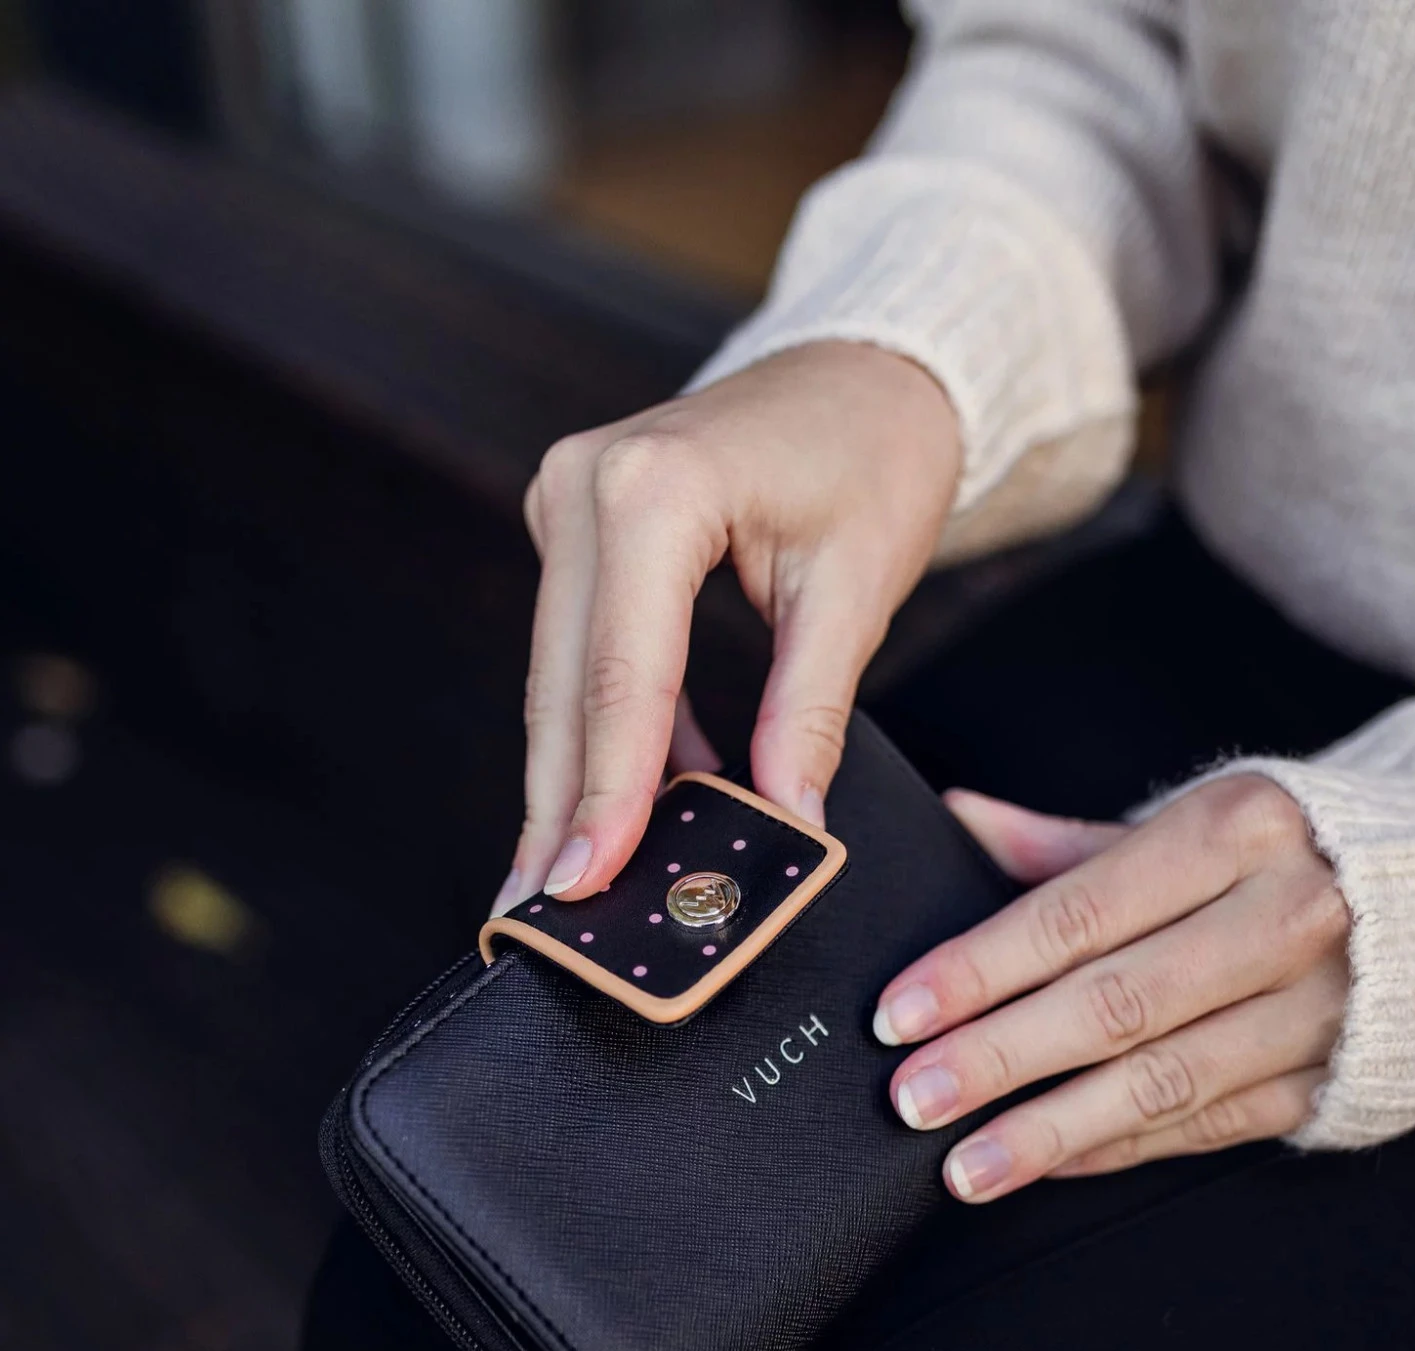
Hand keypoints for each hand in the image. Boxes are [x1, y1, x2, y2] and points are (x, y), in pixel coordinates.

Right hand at [494, 341, 961, 909]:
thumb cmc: (874, 454)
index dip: (608, 793)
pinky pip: (582, 654)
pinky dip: (607, 735)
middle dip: (559, 810)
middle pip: (566, 686)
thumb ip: (807, 713)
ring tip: (567, 887)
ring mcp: (569, 502)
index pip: (622, 676)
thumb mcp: (855, 588)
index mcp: (653, 488)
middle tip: (540, 916)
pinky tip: (626, 813)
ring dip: (571, 784)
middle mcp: (585, 485)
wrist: (865, 370)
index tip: (587, 884)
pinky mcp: (578, 529)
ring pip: (559, 679)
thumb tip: (785, 824)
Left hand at [874, 775, 1349, 1199]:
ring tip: (965, 1164)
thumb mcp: (1195, 820)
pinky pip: (1206, 1124)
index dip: (980, 970)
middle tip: (914, 1097)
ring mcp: (1317, 1008)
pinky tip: (1049, 1164)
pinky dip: (1118, 1148)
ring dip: (1048, 1130)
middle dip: (998, 1058)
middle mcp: (1286, 917)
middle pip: (1114, 1004)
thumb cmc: (1294, 849)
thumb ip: (1070, 842)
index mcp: (1240, 830)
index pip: (1079, 912)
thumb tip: (955, 819)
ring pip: (1160, 1081)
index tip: (901, 1013)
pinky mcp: (1330, 1077)